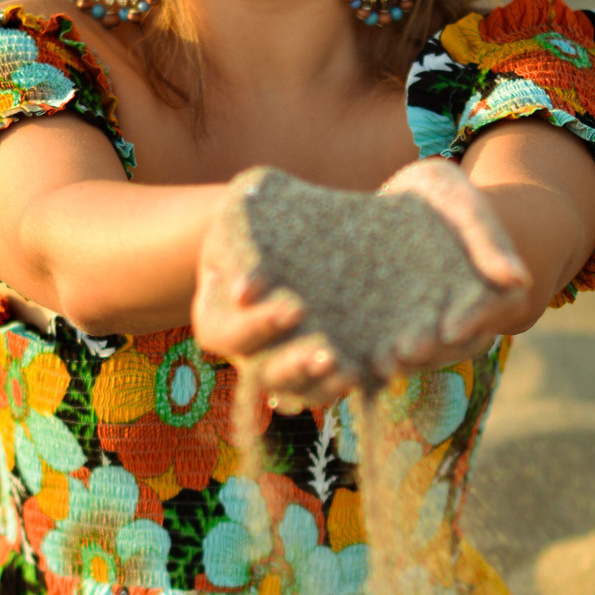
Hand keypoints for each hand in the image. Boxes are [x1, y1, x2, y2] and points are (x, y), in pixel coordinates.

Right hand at [191, 189, 356, 410]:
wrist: (302, 222)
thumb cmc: (263, 208)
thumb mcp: (247, 202)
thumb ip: (241, 237)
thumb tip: (245, 291)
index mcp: (216, 315)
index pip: (224, 333)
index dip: (254, 328)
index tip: (293, 308)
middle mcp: (248, 349)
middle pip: (263, 374)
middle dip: (294, 367)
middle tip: (327, 353)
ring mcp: (285, 362)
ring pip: (300, 392)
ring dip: (324, 387)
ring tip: (352, 372)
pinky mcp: (325, 363)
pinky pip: (335, 387)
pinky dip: (355, 383)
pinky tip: (379, 370)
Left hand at [376, 157, 530, 369]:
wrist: (394, 201)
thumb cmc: (437, 195)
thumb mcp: (458, 201)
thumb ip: (485, 236)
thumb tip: (519, 279)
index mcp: (493, 286)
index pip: (493, 309)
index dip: (473, 320)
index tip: (450, 330)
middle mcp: (466, 313)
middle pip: (460, 343)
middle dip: (434, 352)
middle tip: (407, 352)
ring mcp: (432, 326)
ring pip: (429, 355)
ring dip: (406, 364)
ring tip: (379, 364)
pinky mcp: (397, 331)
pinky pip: (394, 353)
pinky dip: (378, 362)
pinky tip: (357, 364)